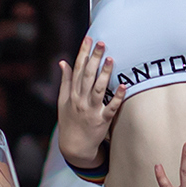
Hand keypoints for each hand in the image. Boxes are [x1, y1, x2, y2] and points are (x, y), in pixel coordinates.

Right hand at [55, 36, 125, 167]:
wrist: (74, 147)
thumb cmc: (69, 121)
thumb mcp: (62, 101)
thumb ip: (65, 81)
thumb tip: (63, 62)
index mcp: (72, 93)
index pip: (77, 69)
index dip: (83, 53)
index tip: (89, 38)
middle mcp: (80, 100)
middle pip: (87, 76)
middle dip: (94, 58)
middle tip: (102, 43)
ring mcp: (91, 110)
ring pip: (98, 89)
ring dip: (104, 74)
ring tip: (111, 59)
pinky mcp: (102, 121)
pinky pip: (110, 108)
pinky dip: (116, 97)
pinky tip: (123, 86)